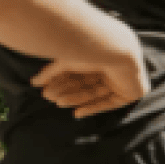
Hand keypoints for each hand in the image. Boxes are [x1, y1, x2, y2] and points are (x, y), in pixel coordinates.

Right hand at [31, 17, 147, 117]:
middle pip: (85, 84)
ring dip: (76, 99)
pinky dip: (93, 108)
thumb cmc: (89, 50)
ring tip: (59, 102)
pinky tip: (77, 113)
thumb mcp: (65, 61)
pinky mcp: (130, 92)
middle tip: (51, 98)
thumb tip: (34, 83)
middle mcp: (111, 67)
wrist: (115, 51)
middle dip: (68, 91)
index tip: (46, 90)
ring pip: (95, 93)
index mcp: (100, 56)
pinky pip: (110, 103)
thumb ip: (51, 72)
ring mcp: (122, 80)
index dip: (62, 82)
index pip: (78, 73)